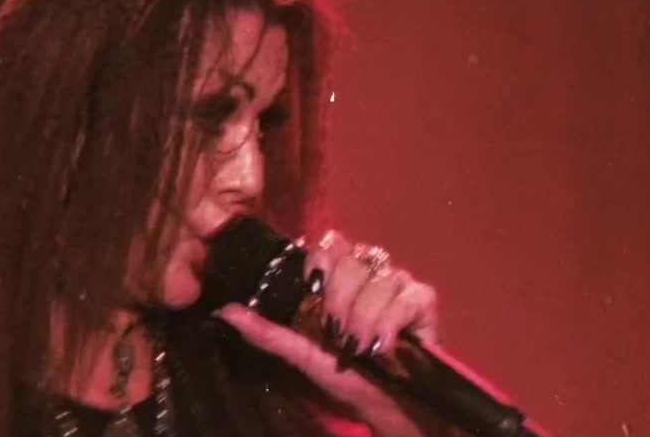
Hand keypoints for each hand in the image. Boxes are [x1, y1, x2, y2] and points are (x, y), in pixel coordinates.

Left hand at [214, 233, 438, 434]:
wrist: (389, 407)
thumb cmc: (347, 377)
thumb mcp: (302, 356)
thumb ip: (266, 332)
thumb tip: (224, 312)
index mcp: (339, 277)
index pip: (329, 243)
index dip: (320, 263)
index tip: (312, 290)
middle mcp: (370, 272)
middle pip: (352, 259)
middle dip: (340, 299)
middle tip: (337, 333)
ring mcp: (399, 283)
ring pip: (379, 279)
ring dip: (364, 319)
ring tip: (360, 348)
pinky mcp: (424, 300)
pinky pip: (407, 296)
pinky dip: (392, 322)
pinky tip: (384, 346)